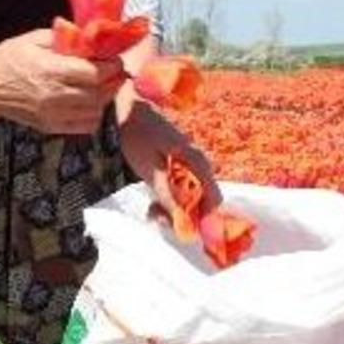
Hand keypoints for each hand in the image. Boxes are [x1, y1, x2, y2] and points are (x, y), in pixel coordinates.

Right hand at [0, 28, 123, 134]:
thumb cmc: (9, 58)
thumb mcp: (34, 39)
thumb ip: (64, 39)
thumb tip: (92, 37)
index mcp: (49, 70)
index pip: (93, 73)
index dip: (110, 66)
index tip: (114, 59)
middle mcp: (52, 96)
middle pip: (98, 94)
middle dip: (112, 81)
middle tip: (115, 71)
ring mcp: (51, 114)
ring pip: (95, 111)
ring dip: (105, 98)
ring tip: (104, 85)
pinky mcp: (49, 126)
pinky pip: (84, 127)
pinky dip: (94, 116)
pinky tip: (91, 103)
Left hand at [117, 95, 221, 221]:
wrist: (129, 110)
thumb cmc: (139, 135)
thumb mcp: (150, 169)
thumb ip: (167, 194)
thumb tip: (183, 220)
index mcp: (198, 162)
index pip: (214, 199)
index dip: (204, 219)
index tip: (185, 232)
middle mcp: (200, 167)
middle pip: (202, 204)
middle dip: (182, 217)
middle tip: (156, 216)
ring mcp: (191, 169)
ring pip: (191, 202)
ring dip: (173, 212)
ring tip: (151, 210)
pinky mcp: (180, 172)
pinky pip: (181, 195)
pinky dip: (168, 203)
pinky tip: (152, 204)